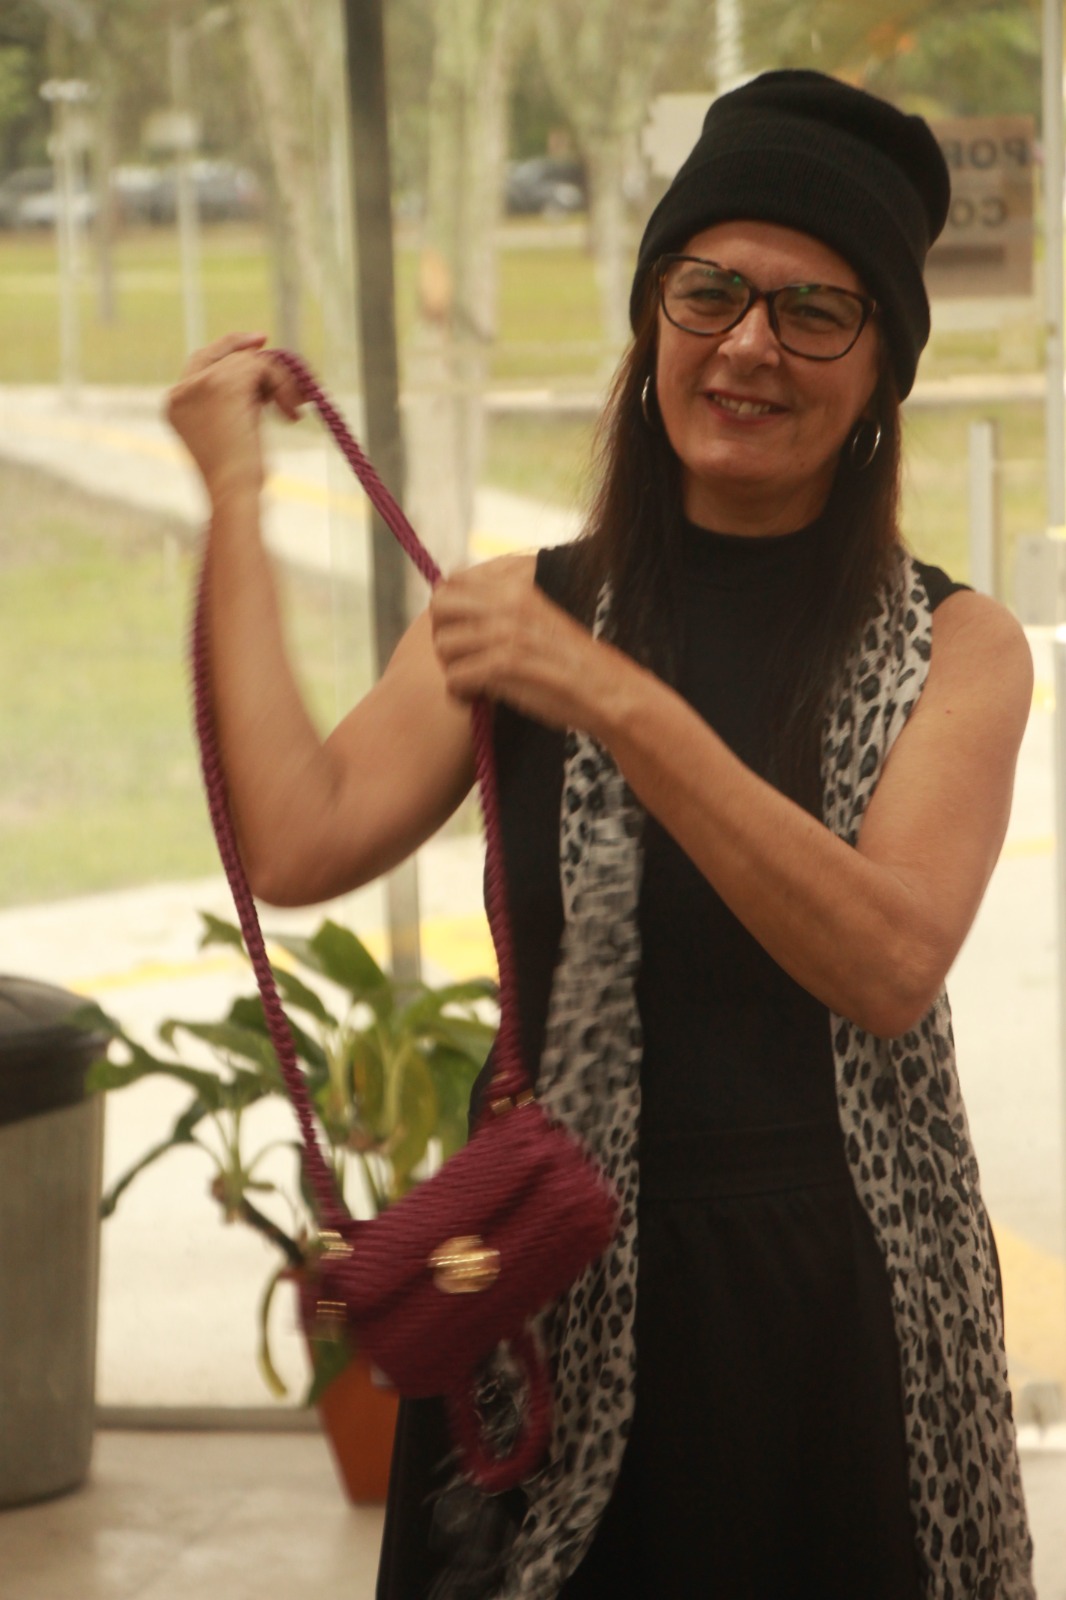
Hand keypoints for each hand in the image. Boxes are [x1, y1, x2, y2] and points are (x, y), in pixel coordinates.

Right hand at [165, 332, 303, 504]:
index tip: (258, 344)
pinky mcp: (222, 383)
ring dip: (277, 381)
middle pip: (218, 353)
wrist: (233, 491)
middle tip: (274, 349)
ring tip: (291, 410)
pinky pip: (261, 367)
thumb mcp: (230, 432)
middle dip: (249, 353)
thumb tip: (261, 377)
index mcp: (175, 405)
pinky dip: (283, 385)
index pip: (200, 363)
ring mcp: (199, 385)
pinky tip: (289, 414)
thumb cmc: (237, 477)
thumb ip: (233, 402)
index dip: (228, 349)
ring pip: (246, 361)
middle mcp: (181, 391)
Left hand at [429, 555, 620, 732]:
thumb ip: (500, 609)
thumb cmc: (569, 662)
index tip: (462, 634)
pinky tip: (475, 698)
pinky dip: (460, 692)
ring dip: (451, 668)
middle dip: (443, 635)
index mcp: (516, 587)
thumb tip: (453, 608)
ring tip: (471, 682)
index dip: (448, 611)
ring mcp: (507, 631)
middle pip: (440, 606)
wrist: (606, 690)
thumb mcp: (536, 617)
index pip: (452, 582)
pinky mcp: (507, 664)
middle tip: (461, 659)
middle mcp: (509, 602)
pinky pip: (456, 676)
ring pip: (444, 644)